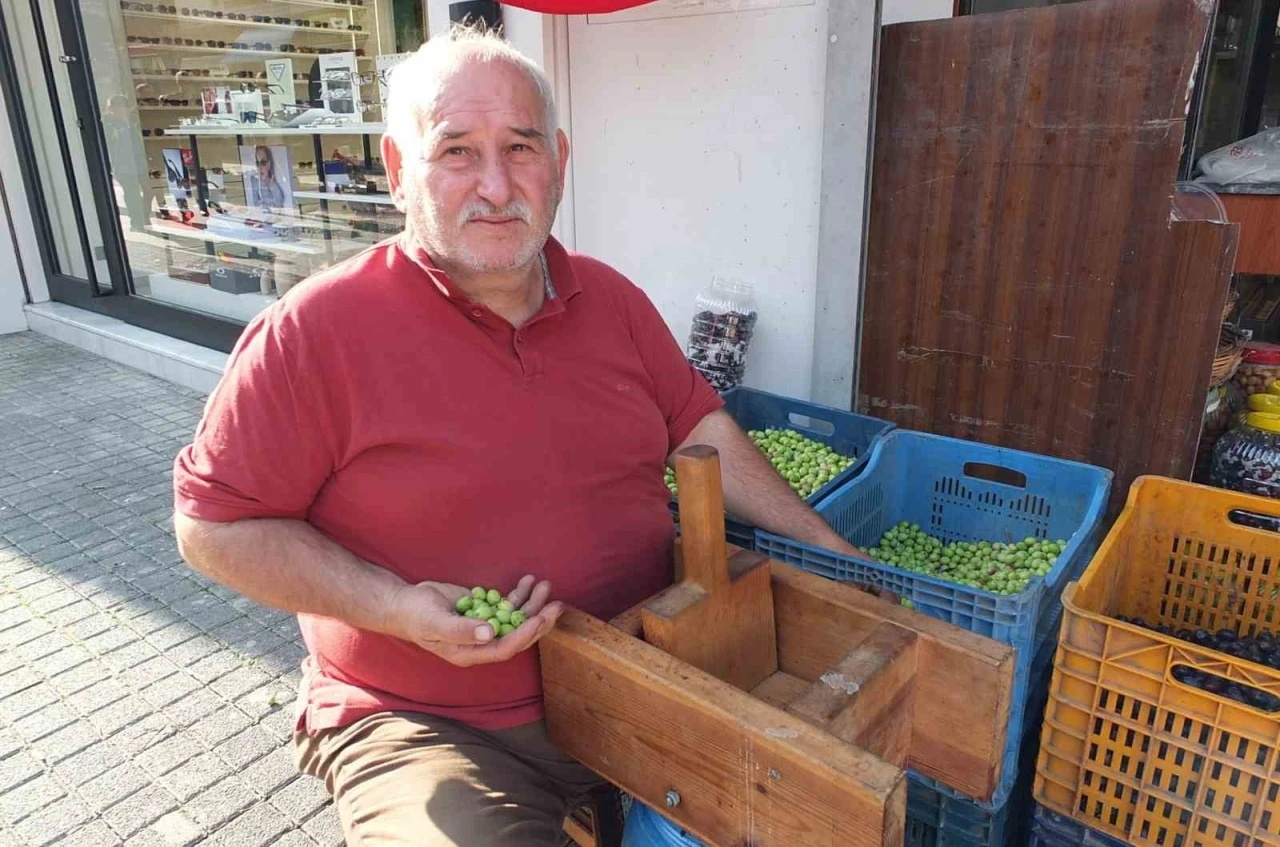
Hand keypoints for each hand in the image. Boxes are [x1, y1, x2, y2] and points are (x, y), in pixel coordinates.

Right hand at [382, 575, 563, 666]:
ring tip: (546, 586)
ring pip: (517, 618)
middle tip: (556, 606)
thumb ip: (460, 630)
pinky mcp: (486, 610)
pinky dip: (521, 593)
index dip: (523, 636)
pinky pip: (508, 604)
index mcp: (470, 653)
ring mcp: (486, 626)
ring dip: (533, 604)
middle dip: (539, 621)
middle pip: (518, 635)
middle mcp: (482, 643)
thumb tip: (489, 634)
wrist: (406, 604)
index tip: (538, 620)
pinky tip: (529, 580)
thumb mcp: (434, 623)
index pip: (504, 649)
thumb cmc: (417, 616)